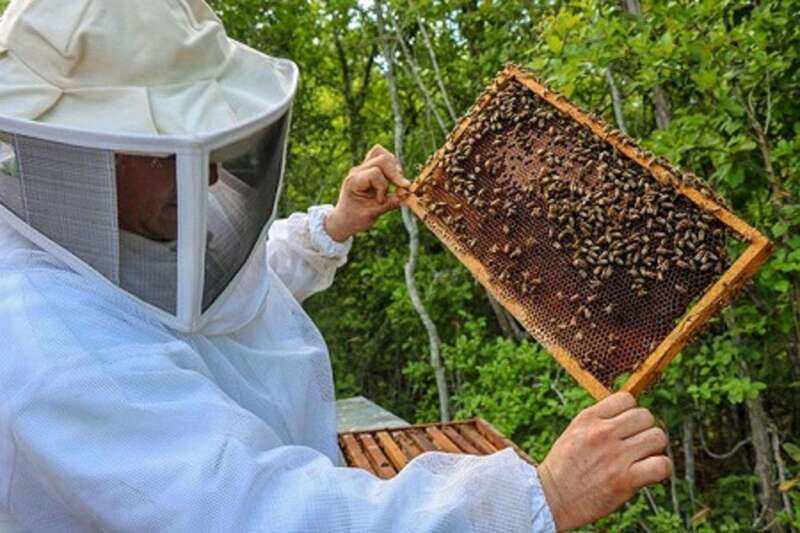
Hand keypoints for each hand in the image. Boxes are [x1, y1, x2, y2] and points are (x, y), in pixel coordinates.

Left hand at [325, 145, 409, 241]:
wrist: (343, 220)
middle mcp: (357, 171)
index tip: (381, 201)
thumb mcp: (371, 215)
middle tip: (399, 188)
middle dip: (394, 173)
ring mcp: (362, 168)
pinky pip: (381, 157)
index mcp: (354, 181)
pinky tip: (391, 180)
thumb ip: (388, 204)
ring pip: (382, 153)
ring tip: (395, 183)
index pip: (375, 173)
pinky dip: (391, 167)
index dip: (383, 186)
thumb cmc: (354, 219)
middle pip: (382, 158)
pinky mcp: (368, 169)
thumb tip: (405, 196)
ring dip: (393, 168)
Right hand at [537, 392, 671, 530]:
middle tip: (636, 445)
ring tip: (643, 458)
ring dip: (654, 448)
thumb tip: (630, 413)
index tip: (626, 427)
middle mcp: (602, 433)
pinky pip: (661, 465)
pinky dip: (661, 469)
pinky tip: (650, 473)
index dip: (630, 412)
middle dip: (645, 429)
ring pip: (658, 437)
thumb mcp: (574, 431)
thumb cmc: (564, 466)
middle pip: (646, 416)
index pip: (626, 398)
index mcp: (588, 418)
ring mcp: (615, 456)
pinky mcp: (625, 480)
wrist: (551, 498)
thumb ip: (599, 420)